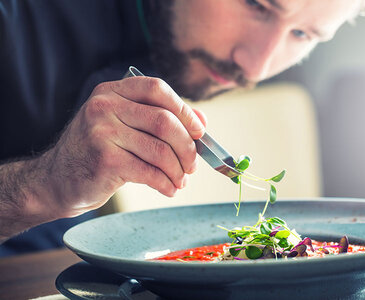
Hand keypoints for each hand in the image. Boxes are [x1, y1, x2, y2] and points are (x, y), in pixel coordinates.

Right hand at [42, 76, 205, 216]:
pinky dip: (166, 183)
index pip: (157, 89)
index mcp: (112, 91)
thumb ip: (160, 118)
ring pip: (160, 150)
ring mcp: (102, 132)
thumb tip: (201, 121)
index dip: (185, 110)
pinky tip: (168, 189)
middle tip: (192, 165)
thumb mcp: (124, 126)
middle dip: (187, 147)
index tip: (199, 131)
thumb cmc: (97, 152)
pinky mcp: (104, 160)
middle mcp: (105, 106)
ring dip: (178, 170)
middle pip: (164, 121)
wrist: (57, 179)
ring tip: (180, 181)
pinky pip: (149, 172)